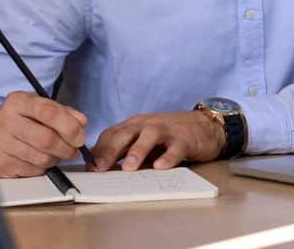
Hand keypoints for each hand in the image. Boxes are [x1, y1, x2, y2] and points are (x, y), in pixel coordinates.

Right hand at [0, 90, 91, 177]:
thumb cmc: (22, 121)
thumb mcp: (41, 109)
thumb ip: (64, 113)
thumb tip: (81, 123)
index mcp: (18, 101)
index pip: (49, 112)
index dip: (69, 127)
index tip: (80, 137)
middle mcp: (5, 120)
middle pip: (46, 139)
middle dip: (67, 148)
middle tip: (74, 150)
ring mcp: (0, 143)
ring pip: (42, 158)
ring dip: (56, 159)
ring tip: (55, 153)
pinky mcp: (1, 164)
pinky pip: (33, 171)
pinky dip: (43, 168)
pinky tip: (39, 160)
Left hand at [90, 110, 223, 170]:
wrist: (204, 125)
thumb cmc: (170, 135)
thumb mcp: (144, 140)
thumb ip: (125, 150)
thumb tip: (101, 168)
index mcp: (135, 125)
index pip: (112, 134)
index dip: (99, 150)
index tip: (89, 168)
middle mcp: (147, 125)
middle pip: (126, 134)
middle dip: (111, 151)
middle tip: (100, 169)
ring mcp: (166, 130)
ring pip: (149, 136)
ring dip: (137, 151)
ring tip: (128, 168)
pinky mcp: (185, 139)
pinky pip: (175, 148)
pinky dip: (168, 157)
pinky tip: (161, 167)